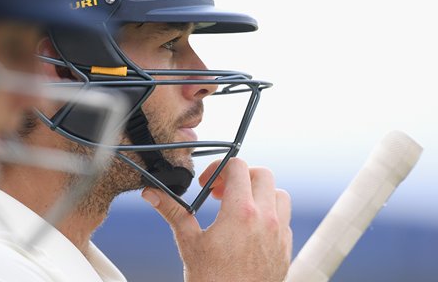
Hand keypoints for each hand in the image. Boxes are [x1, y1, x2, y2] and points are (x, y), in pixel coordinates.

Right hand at [141, 158, 291, 281]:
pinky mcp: (285, 249)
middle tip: (222, 192)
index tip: (207, 184)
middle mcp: (265, 219)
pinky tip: (250, 229)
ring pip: (279, 195)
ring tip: (239, 207)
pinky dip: (270, 215)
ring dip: (260, 194)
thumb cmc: (210, 280)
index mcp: (240, 212)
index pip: (238, 167)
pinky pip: (284, 220)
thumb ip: (173, 211)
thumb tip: (152, 194)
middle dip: (242, 177)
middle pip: (262, 175)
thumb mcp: (189, 243)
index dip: (219, 169)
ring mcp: (279, 234)